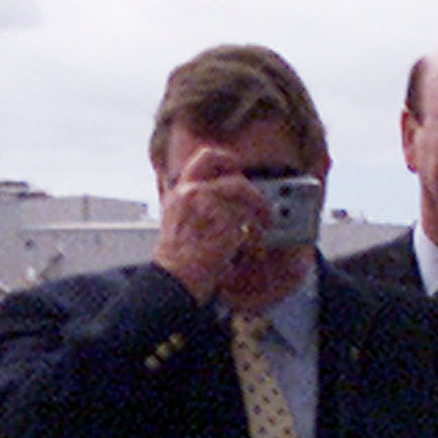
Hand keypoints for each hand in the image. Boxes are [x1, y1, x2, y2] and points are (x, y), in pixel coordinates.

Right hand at [150, 143, 273, 303]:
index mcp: (180, 192)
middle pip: (231, 173)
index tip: (236, 169)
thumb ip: (198, 206)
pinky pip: (249, 217)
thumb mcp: (178, 222)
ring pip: (244, 194)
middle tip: (259, 200)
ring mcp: (208, 204)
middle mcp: (192, 192)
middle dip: (250, 187)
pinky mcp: (223, 221)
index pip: (204, 157)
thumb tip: (228, 202)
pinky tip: (255, 239)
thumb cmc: (178, 260)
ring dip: (259, 209)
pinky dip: (256, 229)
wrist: (174, 279)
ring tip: (263, 224)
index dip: (226, 159)